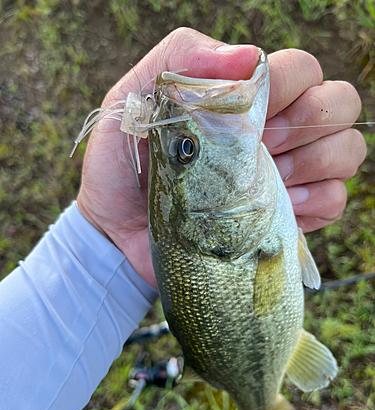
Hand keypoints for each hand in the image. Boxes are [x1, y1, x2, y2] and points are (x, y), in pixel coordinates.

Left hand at [77, 28, 365, 287]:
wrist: (119, 237)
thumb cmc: (121, 170)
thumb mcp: (131, 105)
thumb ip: (177, 62)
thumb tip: (247, 57)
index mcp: (240, 100)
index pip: (300, 70)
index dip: (286, 88)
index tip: (251, 117)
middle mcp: (272, 132)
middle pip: (337, 102)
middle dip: (308, 122)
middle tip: (262, 148)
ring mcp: (284, 175)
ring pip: (346, 150)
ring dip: (316, 161)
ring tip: (268, 182)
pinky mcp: (286, 218)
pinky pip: (335, 201)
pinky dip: (316, 202)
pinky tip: (279, 208)